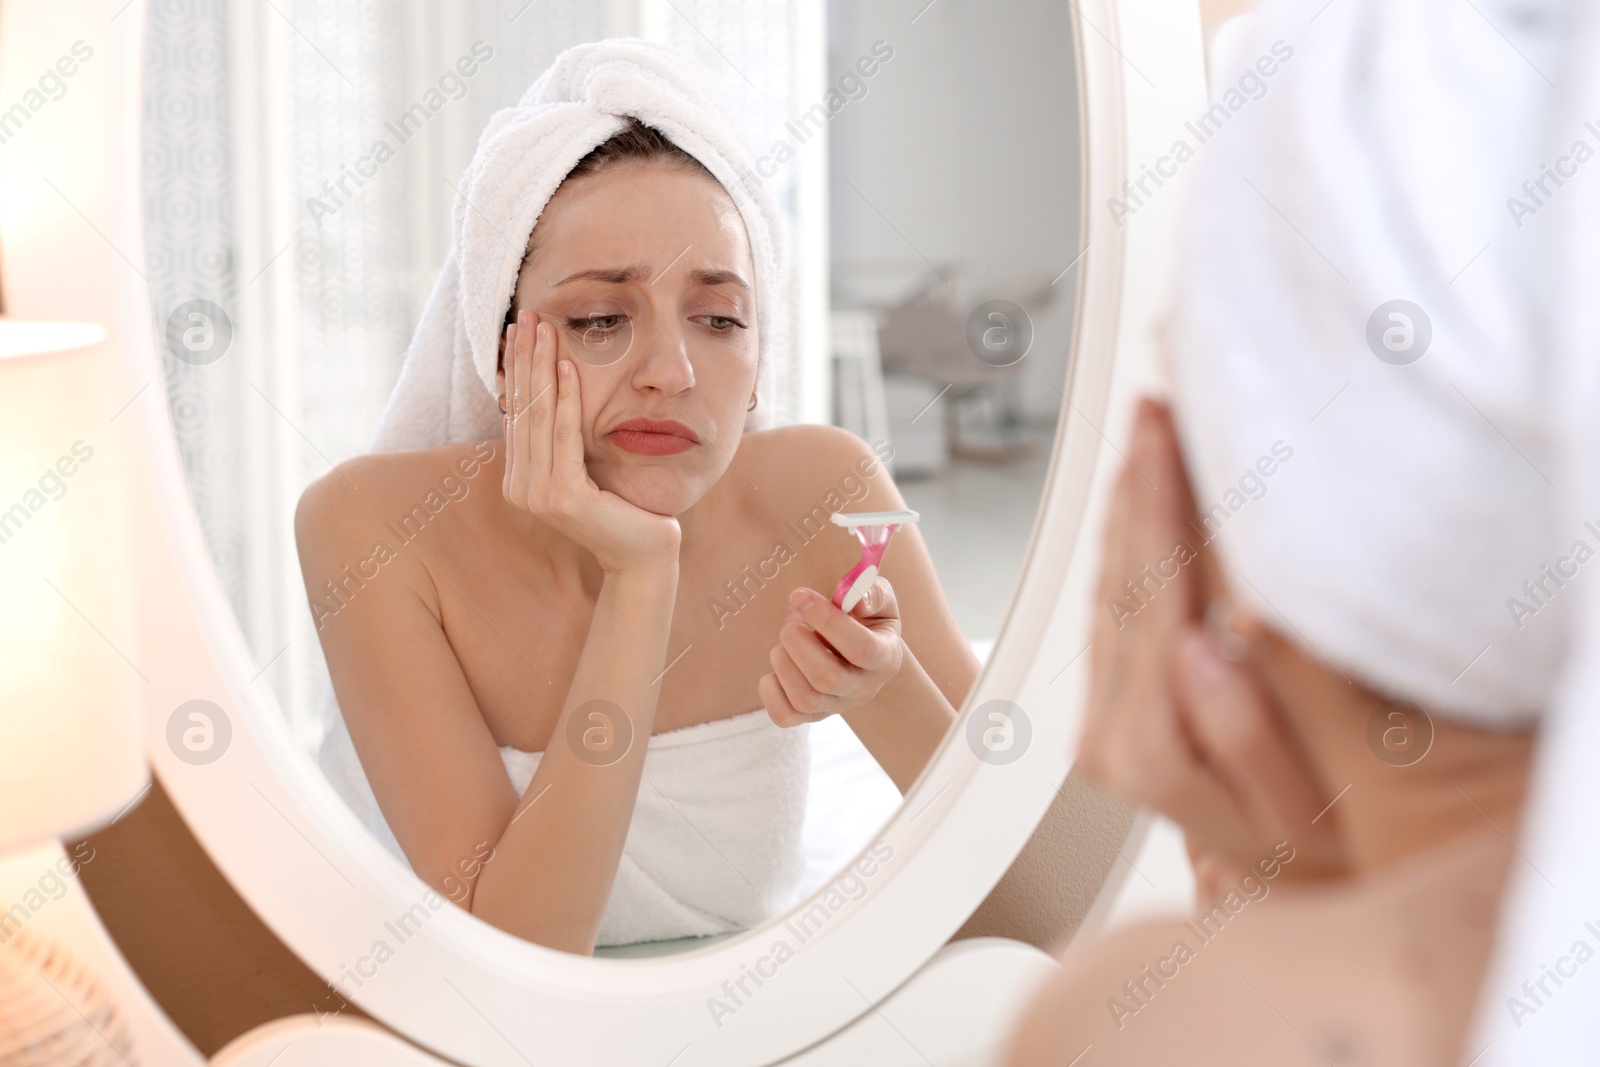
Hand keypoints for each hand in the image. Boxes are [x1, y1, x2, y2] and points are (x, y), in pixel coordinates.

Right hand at [502, 309, 680, 574]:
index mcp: (521, 478)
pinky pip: (564, 438)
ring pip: (540, 417)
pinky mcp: (563, 498)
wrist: (644, 553)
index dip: (519, 368)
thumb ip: (561, 438)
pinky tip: (568, 368)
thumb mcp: (585, 464)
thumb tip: (548, 389)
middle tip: (525, 316)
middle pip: (523, 409)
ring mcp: (538, 495)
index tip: (520, 329)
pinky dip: (566, 401)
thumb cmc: (622, 506)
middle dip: (524, 359)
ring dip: (542, 368)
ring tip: (543, 330)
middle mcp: (521, 487)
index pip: (518, 412)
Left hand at [759, 580, 904, 726]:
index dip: (827, 620)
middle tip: (792, 618)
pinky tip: (777, 666)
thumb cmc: (867, 620)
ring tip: (785, 641)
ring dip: (782, 661)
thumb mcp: (879, 601)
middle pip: (827, 678)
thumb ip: (872, 593)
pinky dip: (770, 689)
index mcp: (884, 658)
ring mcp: (836, 706)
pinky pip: (784, 716)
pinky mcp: (811, 716)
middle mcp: (863, 689)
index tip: (799, 595)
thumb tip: (856, 600)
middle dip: (796, 640)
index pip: (860, 648)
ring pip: (804, 698)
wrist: (861, 653)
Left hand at [1076, 399, 1346, 879]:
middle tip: (1153, 409)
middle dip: (1136, 488)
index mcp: (1147, 744)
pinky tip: (1138, 510)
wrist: (1276, 901)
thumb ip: (1251, 729)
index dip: (1160, 505)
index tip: (1166, 433)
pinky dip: (1122, 550)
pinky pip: (1107, 614)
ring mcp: (1100, 724)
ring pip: (1106, 591)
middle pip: (1119, 582)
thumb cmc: (1308, 858)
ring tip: (1145, 438)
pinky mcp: (1105, 717)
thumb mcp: (1303, 810)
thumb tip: (1211, 639)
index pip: (1154, 595)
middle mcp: (1108, 732)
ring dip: (1124, 509)